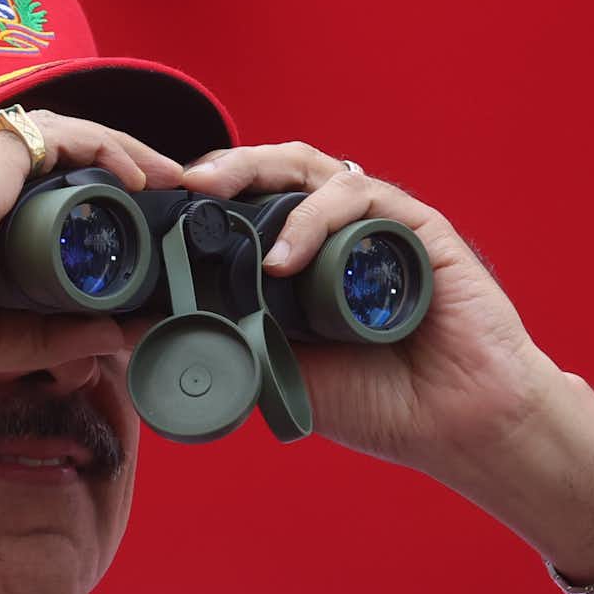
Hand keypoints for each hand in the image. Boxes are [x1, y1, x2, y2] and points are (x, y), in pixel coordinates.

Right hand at [0, 108, 188, 393]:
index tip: (105, 214)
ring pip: (53, 129)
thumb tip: (113, 336)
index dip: (57, 184)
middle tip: (149, 191)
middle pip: (32, 141)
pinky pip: (60, 135)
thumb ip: (45, 335)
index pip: (0, 169)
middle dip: (98, 162)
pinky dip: (106, 150)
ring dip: (114, 151)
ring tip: (159, 180)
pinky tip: (138, 178)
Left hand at [175, 143, 572, 479]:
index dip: (209, 197)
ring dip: (258, 177)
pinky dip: (314, 219)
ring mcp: (380, 227)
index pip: (254, 203)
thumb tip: (134, 328)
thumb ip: (222, 343)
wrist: (458, 426)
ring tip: (216, 202)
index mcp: (309, 260)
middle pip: (278, 171)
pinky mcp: (418, 228)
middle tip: (181, 185)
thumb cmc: (381, 403)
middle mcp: (342, 233)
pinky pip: (359, 198)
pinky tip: (284, 259)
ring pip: (312, 169)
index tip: (159, 207)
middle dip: (225, 167)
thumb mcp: (279, 373)